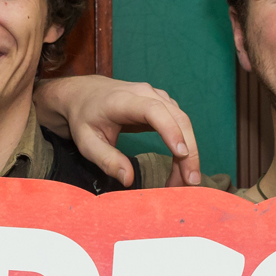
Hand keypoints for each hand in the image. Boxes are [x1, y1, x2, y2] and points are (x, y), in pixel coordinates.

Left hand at [35, 77, 204, 186]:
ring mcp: (157, 97)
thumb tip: (128, 179)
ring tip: (184, 181)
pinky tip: (180, 168)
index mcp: (124, 100)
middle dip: (189, 151)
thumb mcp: (86, 142)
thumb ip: (106, 160)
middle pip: (177, 119)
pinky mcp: (163, 105)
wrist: (85, 94)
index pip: (154, 111)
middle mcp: (146, 93)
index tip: (181, 154)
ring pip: (183, 123)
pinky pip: (180, 125)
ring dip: (189, 152)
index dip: (170, 130)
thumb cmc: (84, 117)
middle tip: (190, 181)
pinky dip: (184, 146)